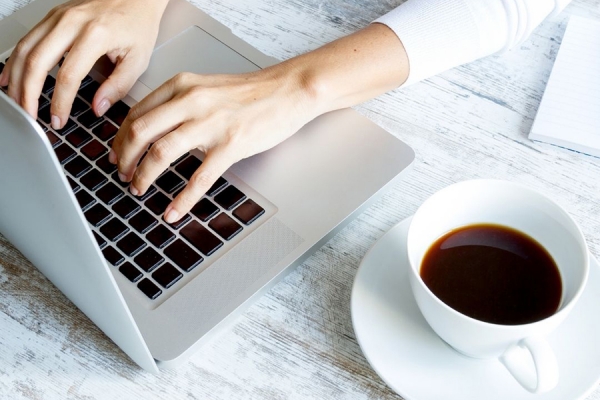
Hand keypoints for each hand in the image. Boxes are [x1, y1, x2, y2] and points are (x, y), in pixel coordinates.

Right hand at [0, 0, 167, 128]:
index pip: (69, 76)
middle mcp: (72, 22)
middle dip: (29, 94)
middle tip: (31, 116)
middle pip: (37, 61)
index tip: (59, 120)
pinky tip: (11, 77)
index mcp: (95, 35)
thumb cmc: (138, 24)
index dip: (60, 102)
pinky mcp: (53, 16)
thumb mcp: (138, 59)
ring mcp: (59, 17)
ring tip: (18, 102)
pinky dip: (15, 60)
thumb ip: (118, 86)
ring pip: (25, 49)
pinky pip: (27, 39)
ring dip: (16, 79)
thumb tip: (98, 108)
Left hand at [110, 65, 319, 222]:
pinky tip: (174, 211)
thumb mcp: (206, 87)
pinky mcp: (230, 145)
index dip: (120, 138)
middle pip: (140, 132)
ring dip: (144, 176)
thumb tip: (155, 128)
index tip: (116, 154)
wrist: (287, 91)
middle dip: (124, 159)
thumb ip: (179, 103)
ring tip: (139, 189)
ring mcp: (211, 124)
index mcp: (182, 86)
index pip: (137, 113)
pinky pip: (199, 178)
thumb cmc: (251, 92)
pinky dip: (182, 199)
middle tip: (122, 175)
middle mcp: (191, 101)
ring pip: (162, 153)